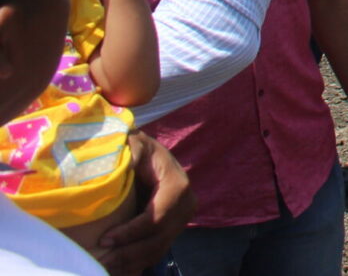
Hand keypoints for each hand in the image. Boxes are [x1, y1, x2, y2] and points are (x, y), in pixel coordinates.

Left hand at [97, 133, 190, 275]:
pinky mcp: (174, 228)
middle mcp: (186, 205)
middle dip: (129, 252)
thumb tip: (131, 161)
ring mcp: (182, 219)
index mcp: (178, 186)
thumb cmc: (138, 150)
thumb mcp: (137, 143)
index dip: (131, 231)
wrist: (150, 156)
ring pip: (159, 248)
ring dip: (132, 261)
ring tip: (105, 266)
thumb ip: (134, 148)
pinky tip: (118, 265)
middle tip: (102, 260)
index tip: (105, 239)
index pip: (157, 216)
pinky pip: (158, 251)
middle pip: (159, 238)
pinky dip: (139, 261)